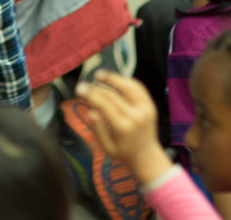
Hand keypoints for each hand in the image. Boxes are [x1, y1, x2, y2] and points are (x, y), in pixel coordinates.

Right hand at [78, 71, 173, 185]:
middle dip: (96, 86)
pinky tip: (115, 79)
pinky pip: (138, 88)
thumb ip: (98, 129)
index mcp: (123, 127)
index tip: (79, 88)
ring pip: (127, 86)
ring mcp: (145, 109)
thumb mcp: (107, 147)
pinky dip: (126, 81)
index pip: (104, 104)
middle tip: (85, 83)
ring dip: (112, 78)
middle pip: (113, 94)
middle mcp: (136, 116)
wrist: (147, 156)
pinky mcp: (150, 105)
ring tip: (99, 74)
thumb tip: (91, 111)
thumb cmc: (124, 152)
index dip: (90, 94)